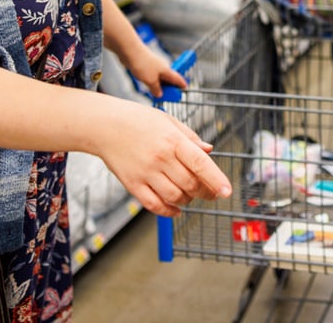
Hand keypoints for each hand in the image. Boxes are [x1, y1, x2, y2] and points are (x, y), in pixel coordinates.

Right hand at [99, 103, 231, 216]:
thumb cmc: (138, 120)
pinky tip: (175, 209)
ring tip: (189, 195)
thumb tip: (209, 150)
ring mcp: (146, 173)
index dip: (216, 179)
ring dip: (187, 200)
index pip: (200, 162)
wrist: (105, 125)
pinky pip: (154, 205)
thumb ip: (190, 137)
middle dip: (205, 192)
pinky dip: (168, 211)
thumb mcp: (168, 121)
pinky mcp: (132, 184)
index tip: (227, 192)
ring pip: (175, 197)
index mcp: (172, 140)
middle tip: (210, 192)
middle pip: (190, 184)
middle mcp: (160, 158)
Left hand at [124, 46, 185, 98]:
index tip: (185, 88)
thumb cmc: (142, 63)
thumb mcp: (150, 81)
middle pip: (169, 78)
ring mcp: (154, 66)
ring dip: (160, 85)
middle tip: (170, 96)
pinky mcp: (146, 65)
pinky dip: (153, 81)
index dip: (182, 84)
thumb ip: (156, 89)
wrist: (130, 51)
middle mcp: (162, 67)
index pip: (177, 78)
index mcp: (167, 70)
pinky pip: (152, 75)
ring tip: (158, 93)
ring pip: (160, 77)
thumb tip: (159, 94)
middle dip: (170, 87)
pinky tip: (149, 85)